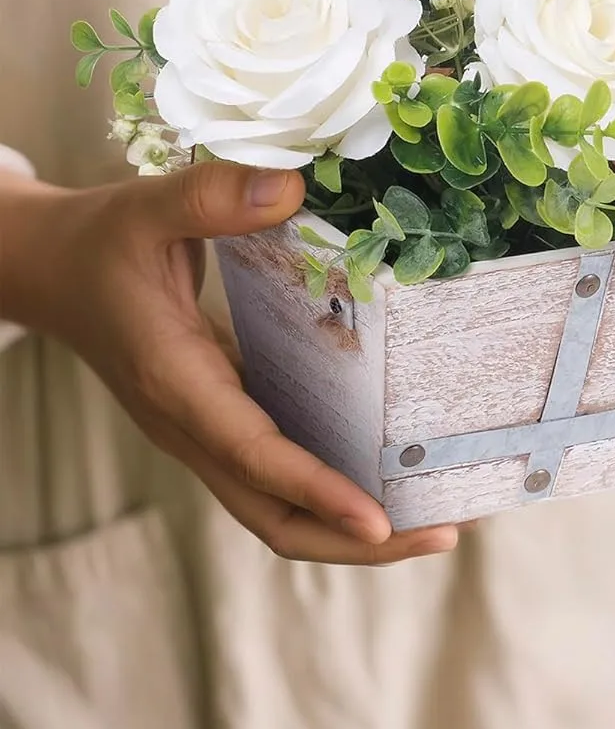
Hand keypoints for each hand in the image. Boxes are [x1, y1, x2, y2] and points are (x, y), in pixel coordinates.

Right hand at [0, 162, 458, 563]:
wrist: (53, 271)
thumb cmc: (103, 240)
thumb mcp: (148, 207)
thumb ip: (212, 195)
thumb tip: (292, 188)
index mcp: (178, 384)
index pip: (253, 454)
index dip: (318, 490)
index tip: (379, 522)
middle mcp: (193, 427)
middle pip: (275, 516)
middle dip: (357, 540)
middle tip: (447, 533)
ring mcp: (207, 435)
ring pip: (279, 509)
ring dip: (353, 527)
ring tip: (441, 519)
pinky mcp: (223, 425)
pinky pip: (281, 477)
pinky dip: (335, 491)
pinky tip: (396, 470)